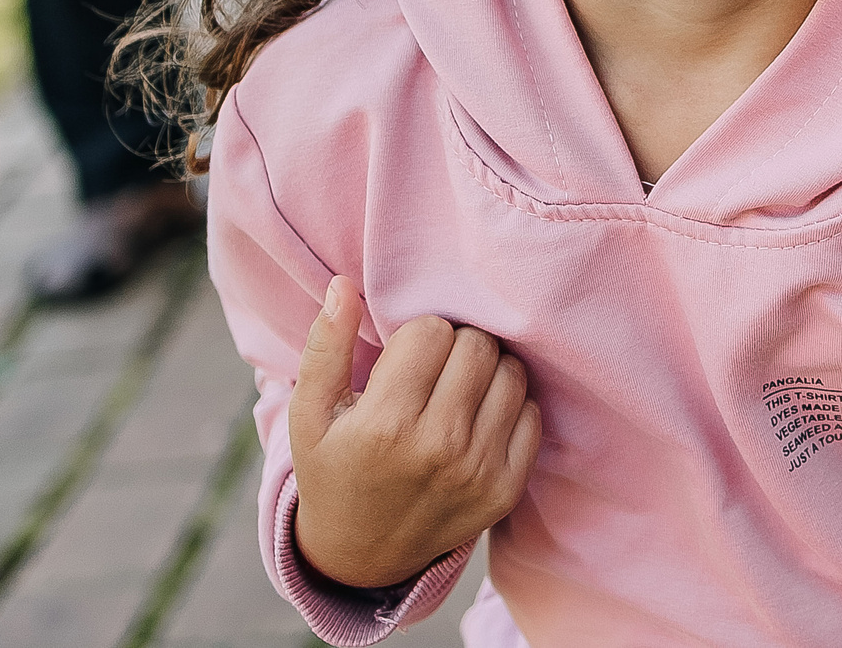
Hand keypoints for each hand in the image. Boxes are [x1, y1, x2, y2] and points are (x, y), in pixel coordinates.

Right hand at [290, 276, 540, 590]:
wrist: (361, 555)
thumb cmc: (333, 471)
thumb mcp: (310, 415)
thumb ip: (325, 347)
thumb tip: (344, 285)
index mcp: (384, 425)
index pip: (432, 332)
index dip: (417, 336)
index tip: (404, 359)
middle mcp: (438, 448)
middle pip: (477, 346)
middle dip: (455, 345)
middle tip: (433, 370)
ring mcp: (477, 471)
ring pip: (511, 374)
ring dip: (487, 371)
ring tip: (457, 388)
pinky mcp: (505, 489)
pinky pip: (531, 415)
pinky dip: (510, 406)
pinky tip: (478, 417)